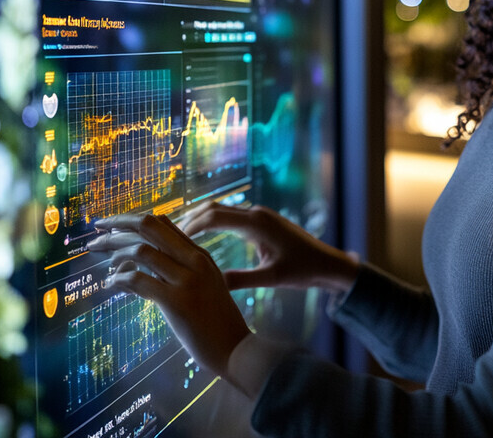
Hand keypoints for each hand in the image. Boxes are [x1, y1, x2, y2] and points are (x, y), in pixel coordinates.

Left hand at [87, 214, 250, 378]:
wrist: (236, 349)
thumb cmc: (216, 322)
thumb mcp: (205, 285)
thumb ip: (181, 270)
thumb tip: (144, 263)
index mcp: (199, 254)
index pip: (163, 223)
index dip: (134, 219)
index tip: (112, 223)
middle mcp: (194, 260)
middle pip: (150, 226)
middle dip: (118, 223)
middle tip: (96, 228)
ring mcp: (187, 279)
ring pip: (142, 251)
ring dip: (114, 252)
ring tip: (101, 261)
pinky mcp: (177, 302)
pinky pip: (139, 281)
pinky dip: (119, 279)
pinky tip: (110, 284)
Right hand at [179, 203, 358, 292]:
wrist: (328, 262)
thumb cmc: (303, 271)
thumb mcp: (272, 278)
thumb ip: (241, 279)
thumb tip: (210, 283)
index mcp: (257, 224)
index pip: (215, 217)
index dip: (190, 225)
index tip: (169, 238)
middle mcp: (256, 214)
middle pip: (214, 208)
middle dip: (189, 219)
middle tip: (164, 235)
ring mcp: (259, 215)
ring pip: (221, 210)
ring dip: (200, 219)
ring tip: (176, 236)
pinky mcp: (261, 221)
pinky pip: (231, 216)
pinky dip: (212, 223)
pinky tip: (201, 237)